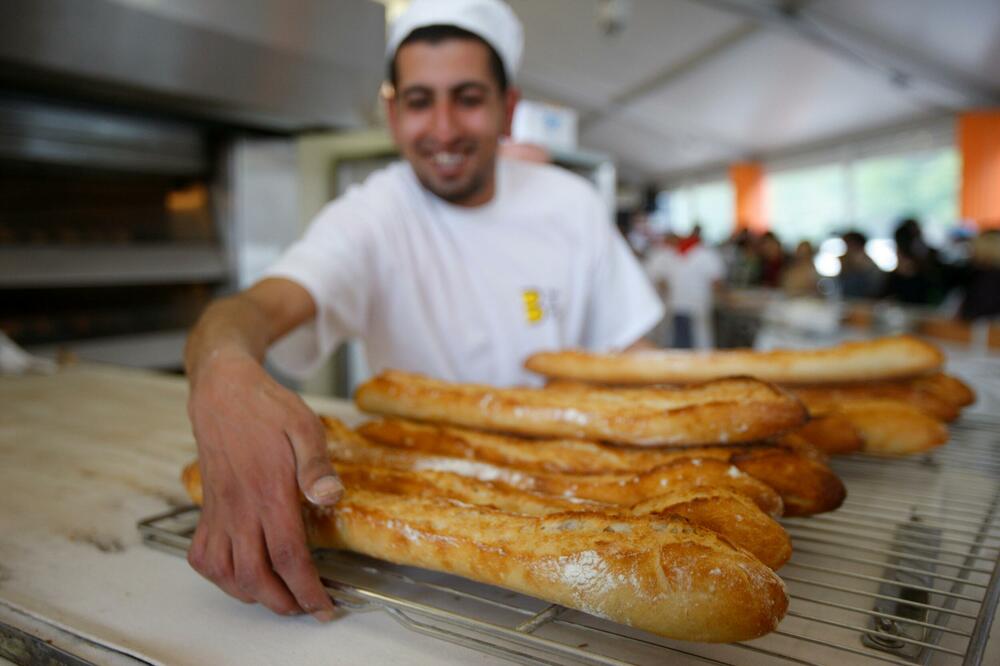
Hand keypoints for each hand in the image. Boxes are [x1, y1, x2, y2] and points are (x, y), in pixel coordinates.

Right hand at [185, 350, 340, 621]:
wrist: (223, 391)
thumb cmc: (267, 407)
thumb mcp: (305, 426)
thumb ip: (317, 466)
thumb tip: (330, 497)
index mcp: (269, 491)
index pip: (287, 555)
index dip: (306, 588)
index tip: (323, 605)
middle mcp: (240, 507)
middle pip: (256, 575)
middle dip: (283, 602)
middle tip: (307, 608)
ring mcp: (219, 510)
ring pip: (227, 572)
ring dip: (252, 594)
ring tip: (279, 598)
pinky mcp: (207, 507)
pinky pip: (203, 555)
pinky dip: (221, 577)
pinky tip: (241, 576)